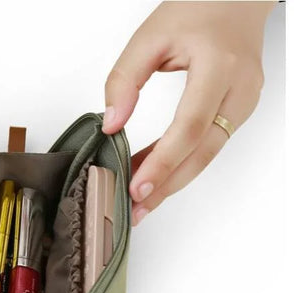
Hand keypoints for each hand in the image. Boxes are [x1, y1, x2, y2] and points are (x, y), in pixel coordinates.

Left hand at [103, 1, 274, 225]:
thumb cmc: (196, 9)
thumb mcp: (148, 37)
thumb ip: (124, 80)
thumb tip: (112, 124)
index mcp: (219, 66)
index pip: (189, 126)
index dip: (162, 162)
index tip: (137, 188)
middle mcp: (239, 89)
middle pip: (202, 152)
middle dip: (167, 186)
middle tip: (136, 209)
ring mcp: (244, 102)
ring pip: (207, 154)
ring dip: (173, 180)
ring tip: (142, 200)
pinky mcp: (239, 110)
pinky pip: (209, 145)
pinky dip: (182, 163)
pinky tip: (158, 174)